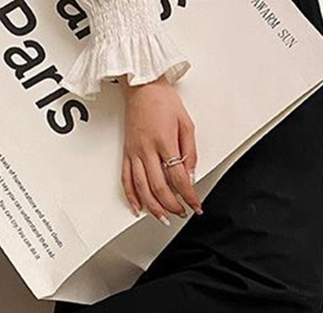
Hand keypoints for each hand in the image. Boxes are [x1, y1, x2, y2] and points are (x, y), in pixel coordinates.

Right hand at [118, 75, 202, 224]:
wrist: (142, 86)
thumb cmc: (163, 101)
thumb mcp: (187, 124)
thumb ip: (190, 152)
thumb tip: (190, 176)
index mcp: (164, 142)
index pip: (178, 177)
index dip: (189, 196)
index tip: (195, 205)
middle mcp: (147, 150)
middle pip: (159, 187)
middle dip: (172, 205)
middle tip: (181, 212)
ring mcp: (134, 153)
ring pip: (142, 188)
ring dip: (153, 207)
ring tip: (163, 217)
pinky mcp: (126, 153)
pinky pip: (126, 180)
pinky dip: (131, 197)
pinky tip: (138, 208)